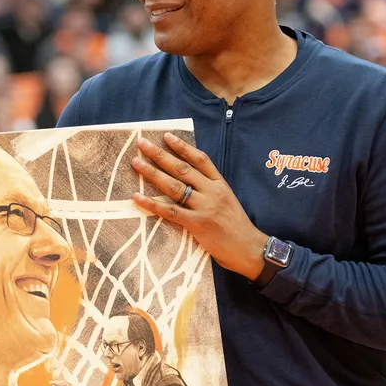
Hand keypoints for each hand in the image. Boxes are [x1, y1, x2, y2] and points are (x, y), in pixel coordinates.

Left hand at [132, 133, 266, 280]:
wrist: (249, 249)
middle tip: (142, 143)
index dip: (182, 147)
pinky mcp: (197, 224)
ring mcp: (204, 207)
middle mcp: (212, 192)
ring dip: (152, 173)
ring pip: (174, 186)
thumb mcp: (227, 200)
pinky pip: (170, 211)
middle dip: (160, 154)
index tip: (166, 136)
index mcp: (219, 184)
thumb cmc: (236, 226)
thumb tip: (186, 178)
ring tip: (136, 162)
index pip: (200, 159)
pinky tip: (137, 197)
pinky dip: (152, 204)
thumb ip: (209, 189)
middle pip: (182, 169)